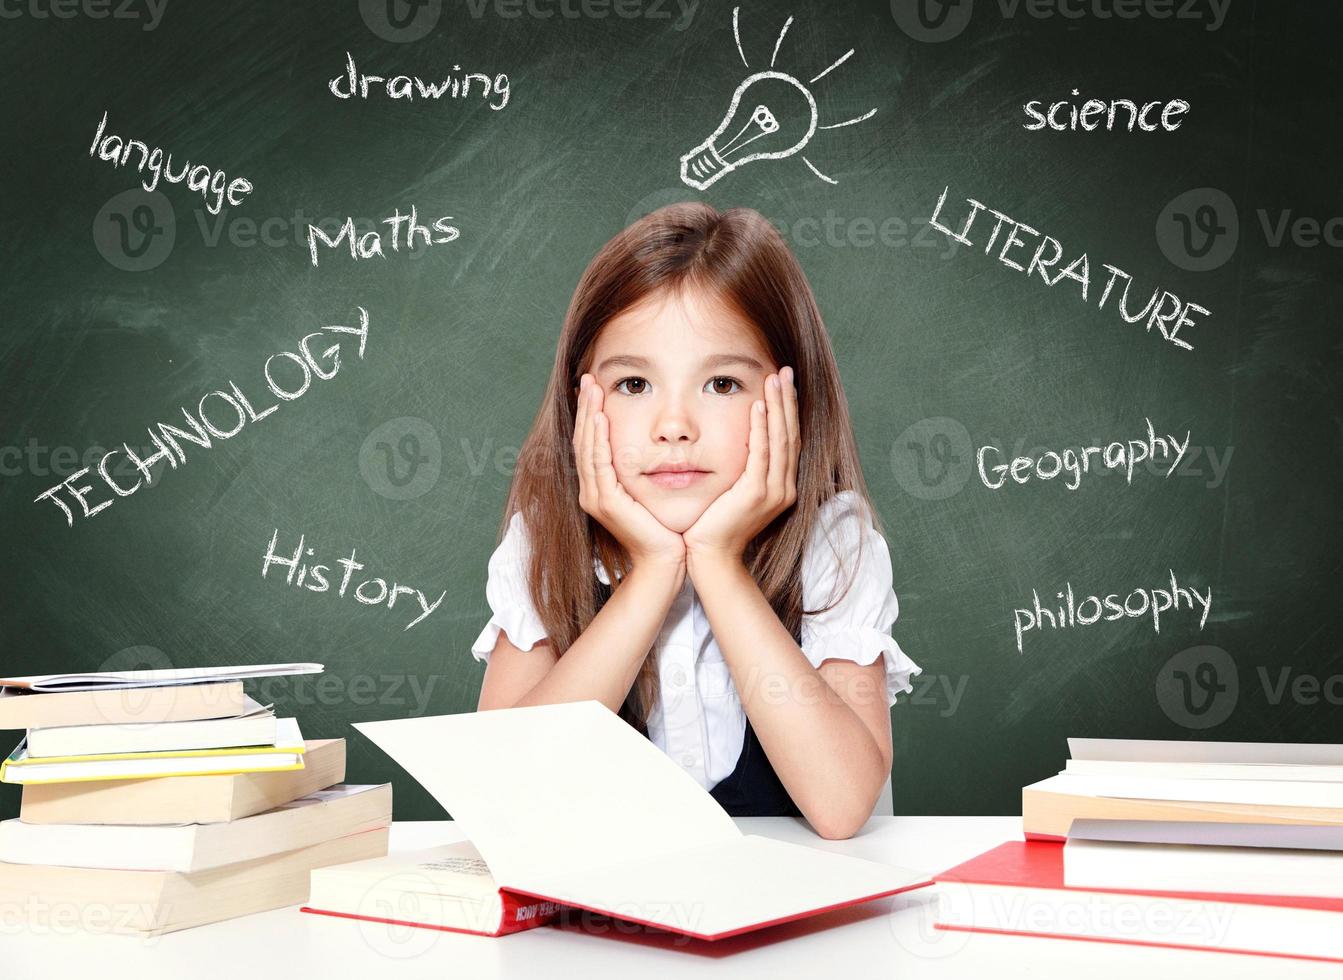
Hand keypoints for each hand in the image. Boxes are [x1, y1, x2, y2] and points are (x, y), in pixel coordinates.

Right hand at [572, 373, 685, 575]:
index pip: (590, 443)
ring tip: (591, 389)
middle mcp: (592, 492)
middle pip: (583, 440)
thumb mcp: (651, 492)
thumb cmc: (665, 529)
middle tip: (588, 378)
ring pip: (587, 448)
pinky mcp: (607, 503)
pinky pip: (599, 464)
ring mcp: (596, 498)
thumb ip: (644, 470)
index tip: (594, 387)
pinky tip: (600, 419)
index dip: (590, 414)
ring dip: (588, 416)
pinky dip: (598, 439)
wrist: (665, 562)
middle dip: (585, 407)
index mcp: (600, 489)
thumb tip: (655, 445)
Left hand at [683, 365, 798, 568]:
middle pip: (790, 434)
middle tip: (785, 371)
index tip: (783, 383)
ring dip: (778, 406)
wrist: (710, 557)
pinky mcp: (756, 494)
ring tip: (775, 379)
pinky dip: (762, 428)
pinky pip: (761, 453)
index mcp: (781, 487)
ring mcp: (773, 492)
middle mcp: (784, 488)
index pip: (788, 440)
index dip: (788, 410)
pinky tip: (759, 406)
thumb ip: (743, 469)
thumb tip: (739, 441)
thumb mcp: (734, 492)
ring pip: (780, 439)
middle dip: (788, 400)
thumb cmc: (715, 525)